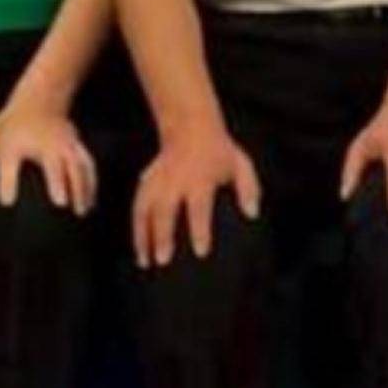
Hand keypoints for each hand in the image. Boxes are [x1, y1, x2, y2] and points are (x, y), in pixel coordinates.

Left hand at [0, 98, 95, 215]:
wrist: (40, 97)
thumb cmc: (9, 129)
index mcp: (15, 141)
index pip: (10, 161)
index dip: (7, 182)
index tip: (7, 202)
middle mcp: (42, 141)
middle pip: (53, 161)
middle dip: (57, 180)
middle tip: (60, 204)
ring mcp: (63, 142)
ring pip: (76, 164)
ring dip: (81, 188)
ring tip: (80, 213)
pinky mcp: (77, 145)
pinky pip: (87, 165)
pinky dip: (90, 185)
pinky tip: (89, 205)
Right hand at [133, 121, 260, 266]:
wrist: (190, 126)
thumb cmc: (219, 152)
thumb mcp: (240, 164)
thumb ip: (248, 189)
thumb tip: (252, 214)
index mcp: (200, 177)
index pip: (199, 207)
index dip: (200, 229)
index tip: (201, 252)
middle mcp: (176, 180)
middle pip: (166, 210)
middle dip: (163, 236)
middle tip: (163, 260)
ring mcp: (158, 180)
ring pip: (145, 209)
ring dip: (142, 236)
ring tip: (145, 261)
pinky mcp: (146, 181)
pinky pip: (138, 206)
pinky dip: (136, 227)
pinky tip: (139, 248)